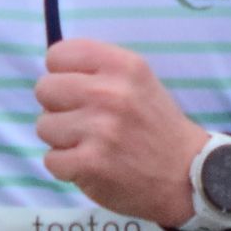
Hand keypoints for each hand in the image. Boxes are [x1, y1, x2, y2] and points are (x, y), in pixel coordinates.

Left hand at [34, 40, 203, 226]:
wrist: (187, 175)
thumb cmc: (157, 126)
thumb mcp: (139, 81)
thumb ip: (99, 71)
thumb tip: (53, 73)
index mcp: (123, 66)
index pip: (58, 55)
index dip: (61, 74)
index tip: (76, 90)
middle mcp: (110, 93)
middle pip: (44, 89)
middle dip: (58, 106)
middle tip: (82, 120)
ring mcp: (99, 130)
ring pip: (43, 126)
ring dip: (62, 139)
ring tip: (90, 144)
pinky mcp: (90, 164)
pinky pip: (51, 159)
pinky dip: (66, 167)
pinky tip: (89, 165)